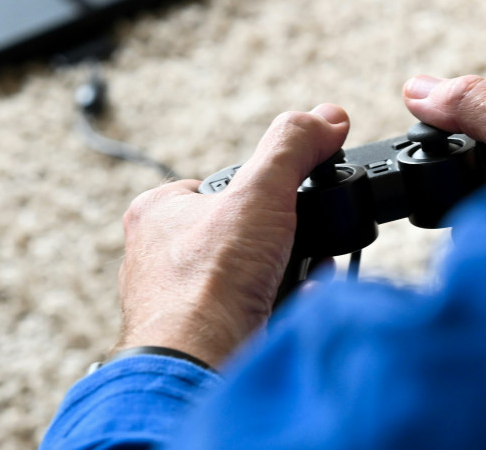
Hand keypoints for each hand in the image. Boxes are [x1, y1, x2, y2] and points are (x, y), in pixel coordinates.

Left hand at [114, 104, 349, 366]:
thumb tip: (328, 117)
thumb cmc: (208, 283)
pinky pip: (251, 313)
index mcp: (157, 214)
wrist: (200, 368)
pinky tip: (295, 306)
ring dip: (285, 274)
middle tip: (299, 244)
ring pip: (248, 276)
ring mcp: (179, 303)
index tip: (286, 201)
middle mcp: (158, 259)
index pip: (217, 186)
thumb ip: (294, 147)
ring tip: (302, 275)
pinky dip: (280, 308)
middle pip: (241, 233)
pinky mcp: (201, 338)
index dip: (261, 192)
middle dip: (281, 240)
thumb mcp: (260, 191)